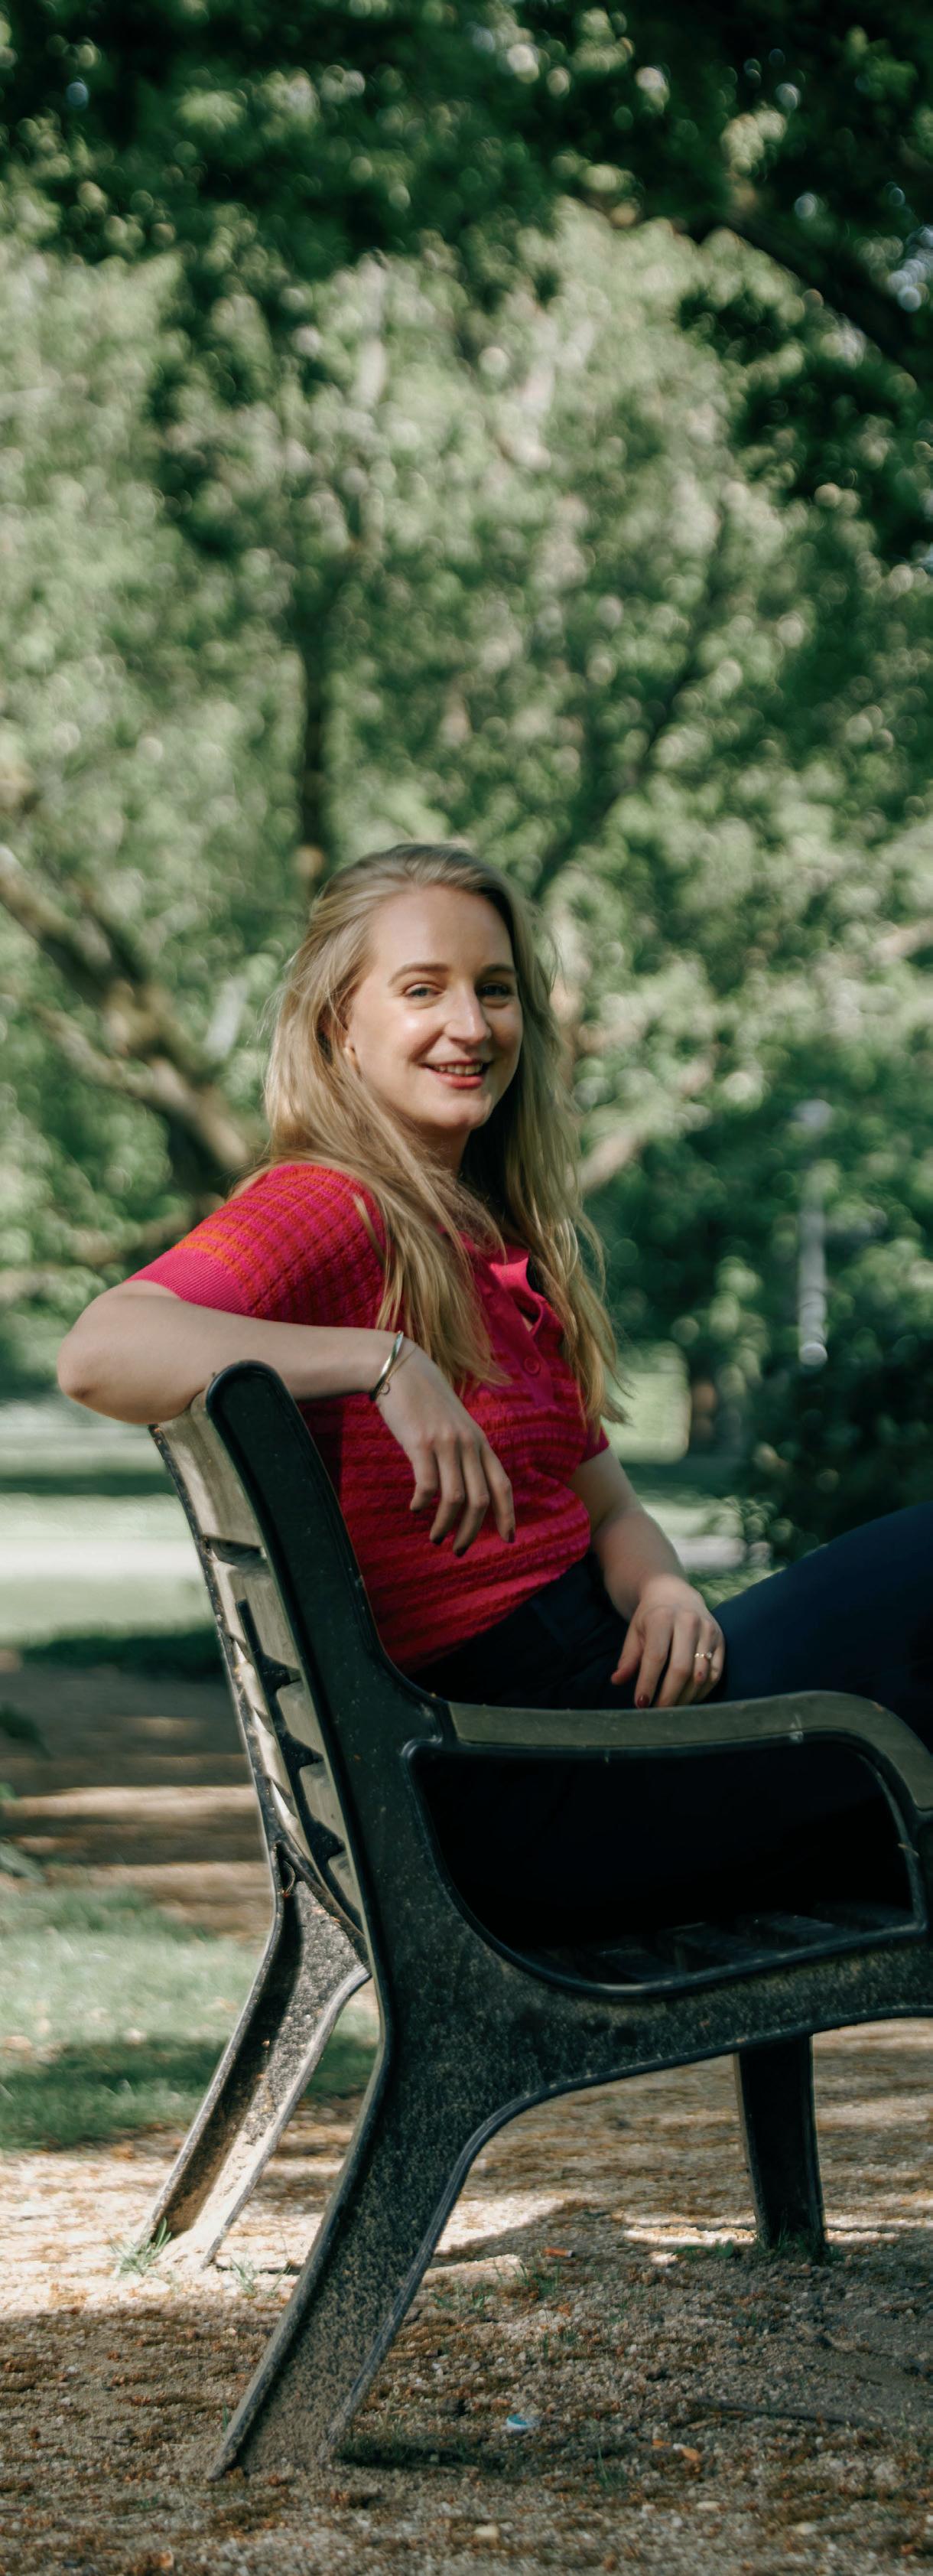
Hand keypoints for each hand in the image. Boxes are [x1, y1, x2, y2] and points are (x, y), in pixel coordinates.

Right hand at [375, 1340, 515, 1555]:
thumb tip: (465, 1487)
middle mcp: (469, 1444)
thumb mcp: (454, 1425)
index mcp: (480, 1442)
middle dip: (471, 1531)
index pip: (503, 1485)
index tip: (507, 1539)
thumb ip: (463, 1451)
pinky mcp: (421, 1444)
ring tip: (435, 1538)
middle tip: (459, 1550)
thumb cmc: (425, 1401)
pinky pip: (427, 1486)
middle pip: (481, 1500)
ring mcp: (446, 1444)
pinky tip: (414, 1509)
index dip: (508, 1515)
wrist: (401, 1370)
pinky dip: (422, 1504)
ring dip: (446, 1525)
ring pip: (455, 1499)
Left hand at [610, 1575, 724, 1707]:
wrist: (675, 1593)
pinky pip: (715, 1673)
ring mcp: (708, 1630)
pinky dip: (702, 1691)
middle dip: (669, 1696)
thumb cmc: (651, 1617)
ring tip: (672, 1709)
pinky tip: (689, 1699)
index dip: (648, 1683)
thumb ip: (628, 1658)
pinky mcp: (721, 1639)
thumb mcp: (635, 1632)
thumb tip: (617, 1681)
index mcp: (662, 1617)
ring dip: (686, 1697)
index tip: (640, 1704)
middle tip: (658, 1712)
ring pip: (700, 1674)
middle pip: (681, 1668)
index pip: (656, 1657)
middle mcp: (688, 1621)